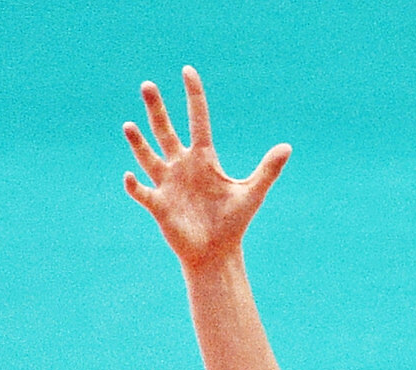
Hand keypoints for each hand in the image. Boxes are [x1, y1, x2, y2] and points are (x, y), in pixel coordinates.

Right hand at [125, 67, 289, 270]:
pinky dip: (135, 186)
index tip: (187, 70)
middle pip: (166, 130)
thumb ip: (267, 170)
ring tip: (129, 125)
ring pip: (148, 157)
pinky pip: (143, 192)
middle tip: (147, 85)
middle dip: (157, 109)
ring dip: (138, 143)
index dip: (193, 95)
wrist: (217, 253)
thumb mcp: (252, 193)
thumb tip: (287, 147)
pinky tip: (129, 177)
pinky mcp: (159, 206)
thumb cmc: (233, 223)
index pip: (197, 118)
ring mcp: (168, 184)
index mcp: (204, 158)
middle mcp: (182, 166)